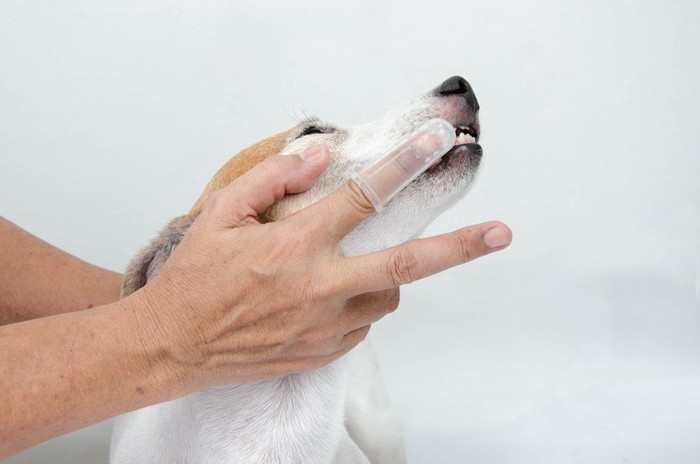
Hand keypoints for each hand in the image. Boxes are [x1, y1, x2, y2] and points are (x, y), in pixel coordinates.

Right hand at [129, 146, 511, 392]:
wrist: (174, 345)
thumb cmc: (195, 278)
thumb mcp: (221, 214)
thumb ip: (272, 179)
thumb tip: (321, 159)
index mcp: (295, 248)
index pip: (363, 197)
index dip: (403, 164)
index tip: (435, 143)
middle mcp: (320, 288)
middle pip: (406, 263)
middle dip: (460, 247)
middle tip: (501, 233)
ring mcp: (326, 326)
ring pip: (388, 295)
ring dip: (387, 275)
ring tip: (353, 266)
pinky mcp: (323, 352)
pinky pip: (364, 323)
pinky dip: (361, 304)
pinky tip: (329, 297)